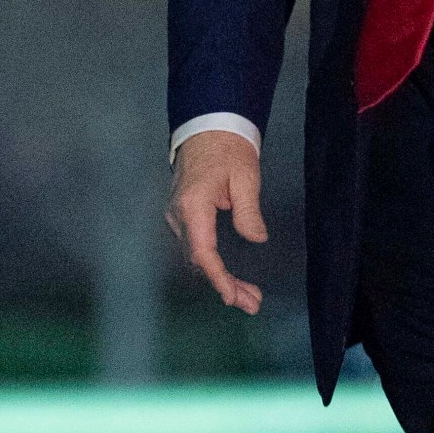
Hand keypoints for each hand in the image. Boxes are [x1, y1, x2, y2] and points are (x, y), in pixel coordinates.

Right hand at [164, 130, 266, 313]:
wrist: (207, 128)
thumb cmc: (228, 149)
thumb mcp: (245, 176)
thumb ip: (248, 210)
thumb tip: (255, 238)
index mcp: (193, 205)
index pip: (202, 251)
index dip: (217, 277)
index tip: (232, 297)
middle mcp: (179, 215)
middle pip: (198, 260)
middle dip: (225, 284)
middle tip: (253, 303)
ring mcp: (177, 216)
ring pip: (196, 257)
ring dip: (220, 278)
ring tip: (249, 297)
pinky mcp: (182, 217)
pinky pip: (195, 248)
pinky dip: (212, 265)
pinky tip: (230, 278)